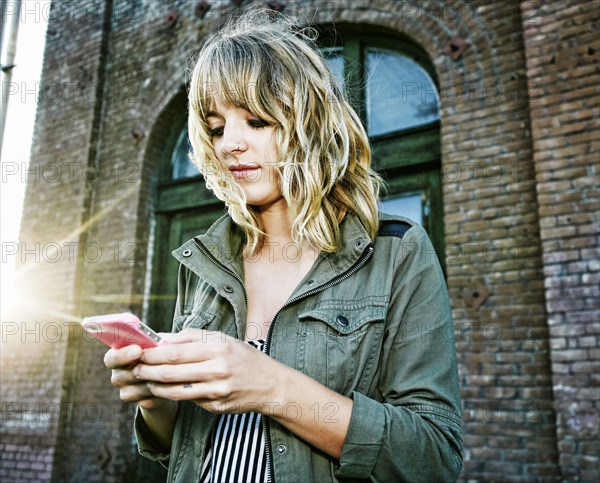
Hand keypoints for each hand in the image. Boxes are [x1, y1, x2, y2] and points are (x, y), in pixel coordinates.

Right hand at [104, 344, 170, 409]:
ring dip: (153, 381)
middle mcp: (118, 376)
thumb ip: (154, 342)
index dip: (123, 355)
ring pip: (136, 390)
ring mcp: (127, 391)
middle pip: (121, 377)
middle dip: (140, 370)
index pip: (112, 358)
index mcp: (117, 357)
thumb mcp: (157, 344)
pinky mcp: (140, 403)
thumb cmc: (159, 352)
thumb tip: (160, 341)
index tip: (138, 350)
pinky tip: (171, 385)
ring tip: (169, 373)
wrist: (167, 376)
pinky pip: (149, 400)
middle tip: (154, 364)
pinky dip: (161, 392)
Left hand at [132, 329, 280, 413]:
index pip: (175, 352)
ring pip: (175, 391)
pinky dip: (175, 395)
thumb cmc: (244, 358)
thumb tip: (164, 338)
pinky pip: (190, 401)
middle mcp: (217, 370)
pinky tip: (168, 391)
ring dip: (156, 387)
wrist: (270, 384)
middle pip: (171, 373)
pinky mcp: (216, 406)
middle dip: (147, 372)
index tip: (139, 353)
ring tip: (147, 381)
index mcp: (217, 348)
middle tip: (135, 369)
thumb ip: (193, 336)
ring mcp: (216, 391)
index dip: (152, 354)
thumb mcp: (223, 339)